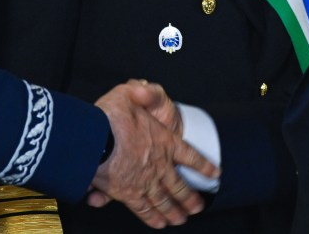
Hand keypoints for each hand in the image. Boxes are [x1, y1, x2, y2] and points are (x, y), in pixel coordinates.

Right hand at [91, 81, 219, 228]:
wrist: (93, 138)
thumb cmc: (110, 114)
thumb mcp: (129, 92)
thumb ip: (143, 92)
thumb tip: (142, 89)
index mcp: (164, 141)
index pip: (190, 156)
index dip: (203, 165)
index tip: (215, 173)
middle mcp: (159, 164)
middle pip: (179, 186)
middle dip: (189, 198)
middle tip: (197, 207)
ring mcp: (145, 181)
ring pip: (164, 200)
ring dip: (174, 211)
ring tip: (181, 219)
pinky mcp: (128, 193)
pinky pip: (144, 208)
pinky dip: (151, 217)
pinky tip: (157, 223)